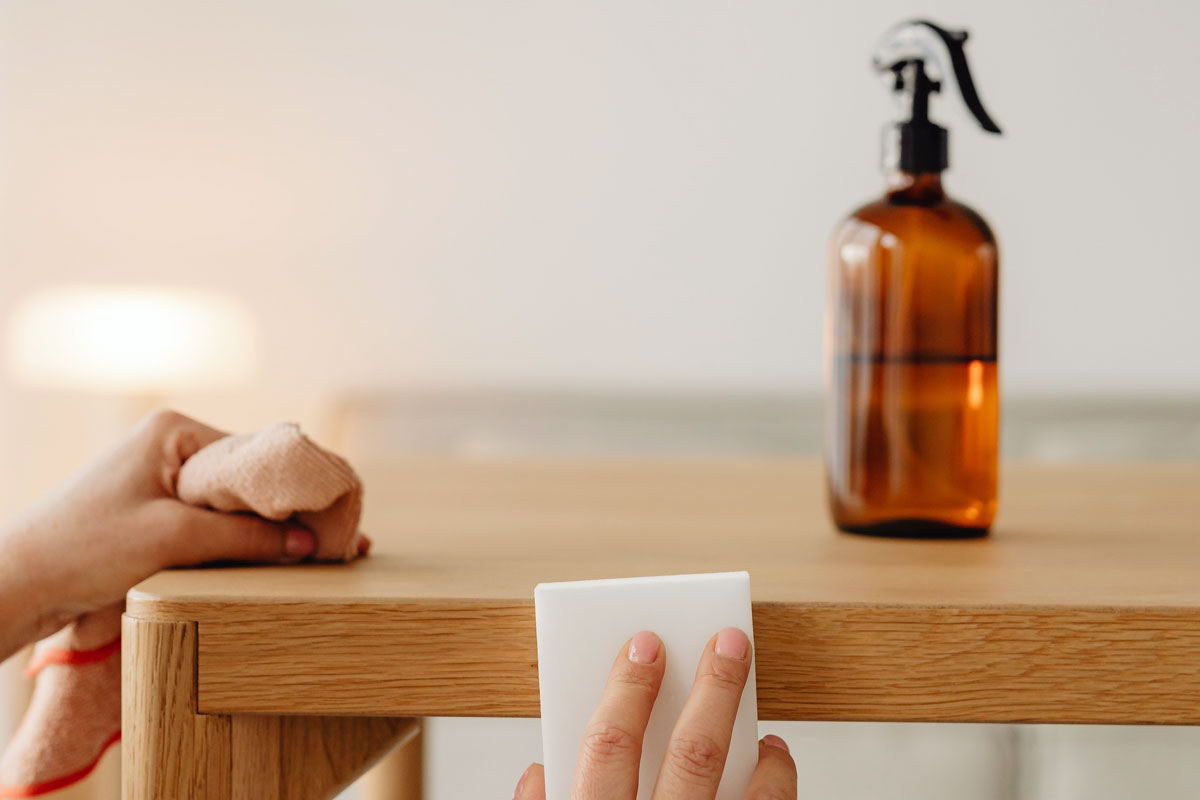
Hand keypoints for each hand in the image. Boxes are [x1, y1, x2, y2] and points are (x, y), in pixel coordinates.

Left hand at [0, 410, 319, 660]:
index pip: (258, 454)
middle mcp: (174, 445)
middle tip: (343, 540)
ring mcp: (166, 479)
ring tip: (324, 553)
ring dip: (272, 530)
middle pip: (253, 478)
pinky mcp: (160, 512)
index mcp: (175, 429)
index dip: (300, 488)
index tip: (339, 517)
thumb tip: (311, 543)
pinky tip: (281, 558)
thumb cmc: (82, 548)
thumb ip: (245, 538)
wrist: (17, 585)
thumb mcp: (173, 540)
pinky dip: (247, 542)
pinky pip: (218, 522)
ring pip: (238, 504)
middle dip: (294, 511)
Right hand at [515, 628, 795, 799]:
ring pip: (745, 794)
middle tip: (727, 642)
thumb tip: (536, 774)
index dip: (628, 688)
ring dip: (754, 740)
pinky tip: (774, 760)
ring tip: (752, 697)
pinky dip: (778, 784)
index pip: (609, 747)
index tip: (644, 643)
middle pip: (692, 756)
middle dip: (713, 689)